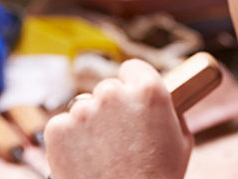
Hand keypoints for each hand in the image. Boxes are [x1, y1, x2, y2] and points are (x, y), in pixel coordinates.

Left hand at [44, 59, 191, 178]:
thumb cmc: (158, 178)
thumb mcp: (180, 140)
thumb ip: (166, 112)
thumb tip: (159, 100)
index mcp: (148, 91)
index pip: (132, 68)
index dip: (132, 85)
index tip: (130, 98)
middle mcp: (113, 94)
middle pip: (107, 90)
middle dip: (111, 109)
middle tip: (118, 138)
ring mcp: (82, 110)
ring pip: (84, 109)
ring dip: (89, 125)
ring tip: (101, 155)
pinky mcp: (57, 129)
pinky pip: (63, 126)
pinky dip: (69, 141)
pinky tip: (83, 160)